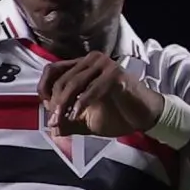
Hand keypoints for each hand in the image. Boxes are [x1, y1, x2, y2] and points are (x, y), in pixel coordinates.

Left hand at [38, 53, 163, 138]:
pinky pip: (92, 89)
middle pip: (62, 79)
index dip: (44, 88)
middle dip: (55, 103)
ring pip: (74, 83)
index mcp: (82, 66)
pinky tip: (77, 116)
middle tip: (54, 121)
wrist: (145, 116)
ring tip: (62, 121)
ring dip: (64, 104)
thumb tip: (52, 129)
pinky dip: (82, 104)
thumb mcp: (87, 121)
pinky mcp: (115, 74)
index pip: (53, 70)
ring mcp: (104, 65)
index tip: (45, 109)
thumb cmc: (118, 114)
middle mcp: (91, 60)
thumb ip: (69, 122)